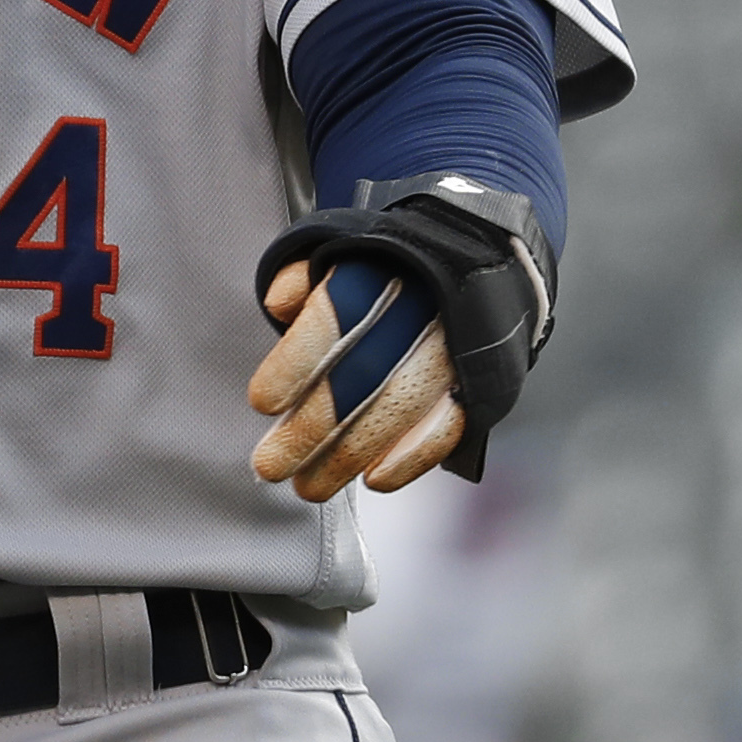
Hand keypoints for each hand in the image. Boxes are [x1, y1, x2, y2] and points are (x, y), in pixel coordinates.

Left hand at [247, 256, 464, 499]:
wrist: (471, 264)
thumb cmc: (382, 271)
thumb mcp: (337, 255)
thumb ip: (302, 276)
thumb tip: (279, 304)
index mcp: (378, 273)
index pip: (331, 321)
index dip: (294, 364)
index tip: (261, 403)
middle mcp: (420, 311)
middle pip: (361, 376)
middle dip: (310, 428)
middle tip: (270, 465)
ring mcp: (454, 349)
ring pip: (399, 409)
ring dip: (350, 456)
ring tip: (308, 486)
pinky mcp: (480, 382)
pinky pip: (450, 425)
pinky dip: (413, 458)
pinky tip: (375, 482)